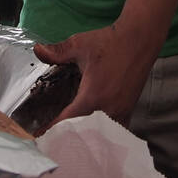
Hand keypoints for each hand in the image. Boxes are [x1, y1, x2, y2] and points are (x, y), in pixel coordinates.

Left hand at [32, 19, 161, 130]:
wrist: (140, 38)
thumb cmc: (110, 42)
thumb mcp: (79, 45)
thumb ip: (57, 52)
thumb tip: (37, 50)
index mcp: (92, 97)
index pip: (68, 121)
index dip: (53, 129)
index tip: (41, 135)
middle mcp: (108, 109)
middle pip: (84, 132)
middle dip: (69, 136)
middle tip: (54, 138)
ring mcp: (121, 111)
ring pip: (101, 133)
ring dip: (88, 135)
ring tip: (72, 137)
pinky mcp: (129, 109)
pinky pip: (114, 129)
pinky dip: (104, 131)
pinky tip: (95, 129)